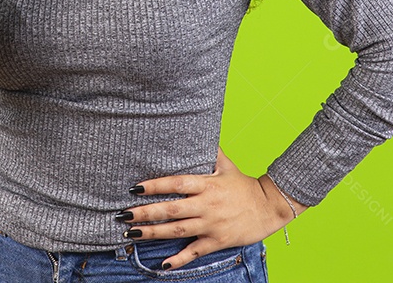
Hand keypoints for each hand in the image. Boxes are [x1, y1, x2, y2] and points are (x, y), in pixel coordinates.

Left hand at [119, 146, 307, 270]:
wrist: (269, 208)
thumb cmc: (244, 185)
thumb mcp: (227, 165)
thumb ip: (210, 151)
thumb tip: (197, 128)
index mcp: (207, 184)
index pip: (176, 184)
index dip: (154, 186)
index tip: (134, 188)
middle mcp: (207, 205)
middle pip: (171, 209)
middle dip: (145, 212)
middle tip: (123, 214)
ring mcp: (211, 224)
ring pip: (177, 230)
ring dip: (153, 233)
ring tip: (131, 233)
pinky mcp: (217, 241)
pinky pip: (194, 251)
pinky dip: (179, 258)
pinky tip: (163, 264)